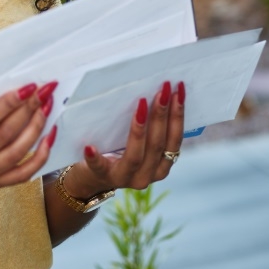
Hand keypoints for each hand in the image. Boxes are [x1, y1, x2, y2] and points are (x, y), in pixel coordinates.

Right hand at [0, 81, 57, 192]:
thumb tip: (12, 93)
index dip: (9, 102)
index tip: (29, 87)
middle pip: (5, 135)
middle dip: (28, 111)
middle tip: (43, 93)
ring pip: (17, 153)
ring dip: (36, 128)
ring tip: (47, 109)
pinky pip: (22, 174)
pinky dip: (40, 157)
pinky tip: (48, 138)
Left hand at [65, 81, 185, 196]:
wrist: (91, 178)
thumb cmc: (117, 152)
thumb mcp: (139, 145)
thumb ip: (149, 129)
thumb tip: (158, 92)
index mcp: (160, 167)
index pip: (174, 140)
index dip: (178, 116)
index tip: (177, 91)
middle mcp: (146, 176)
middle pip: (157, 145)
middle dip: (162, 114)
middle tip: (162, 89)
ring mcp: (124, 178)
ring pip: (136, 156)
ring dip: (140, 128)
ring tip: (141, 103)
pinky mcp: (101, 176)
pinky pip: (99, 167)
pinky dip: (95, 157)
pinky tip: (90, 147)